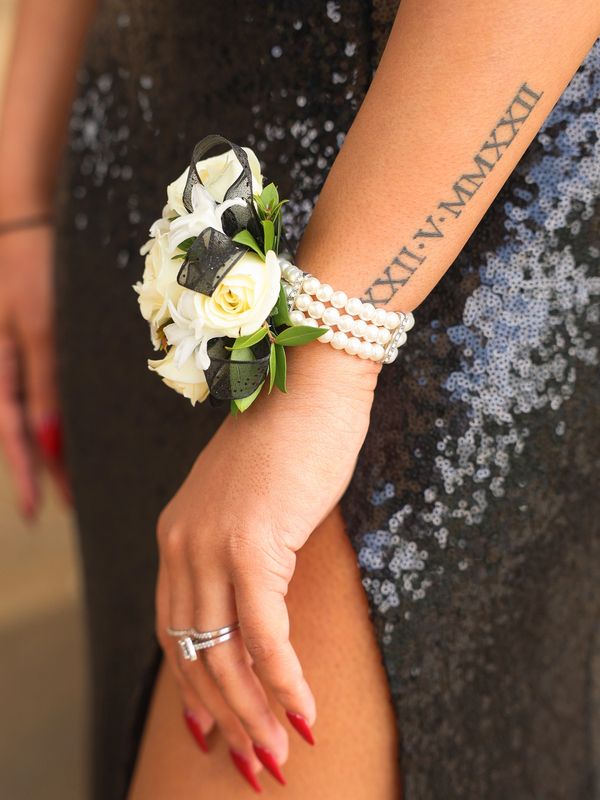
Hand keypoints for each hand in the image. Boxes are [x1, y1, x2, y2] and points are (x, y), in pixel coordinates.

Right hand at [0, 222, 69, 517]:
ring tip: (72, 477)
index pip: (11, 434)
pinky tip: (68, 429)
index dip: (24, 474)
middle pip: (19, 430)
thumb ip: (46, 385)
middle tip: (70, 502)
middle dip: (43, 468)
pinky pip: (33, 390)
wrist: (27, 225)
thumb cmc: (33, 271)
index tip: (36, 512)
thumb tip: (50, 438)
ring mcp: (12, 357)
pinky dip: (49, 416)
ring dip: (47, 446)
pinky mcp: (27, 344)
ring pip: (26, 414)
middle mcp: (2, 368)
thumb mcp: (43, 331)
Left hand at [156, 342, 379, 781]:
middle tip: (254, 764)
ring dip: (253, 713)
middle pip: (193, 651)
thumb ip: (244, 547)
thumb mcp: (254, 500)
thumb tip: (261, 599)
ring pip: (224, 652)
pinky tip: (305, 713)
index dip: (191, 687)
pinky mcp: (253, 542)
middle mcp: (183, 543)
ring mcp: (213, 543)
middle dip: (222, 716)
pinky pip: (264, 631)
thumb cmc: (294, 436)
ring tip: (279, 756)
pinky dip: (283, 679)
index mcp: (179, 534)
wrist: (312, 380)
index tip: (213, 730)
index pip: (173, 629)